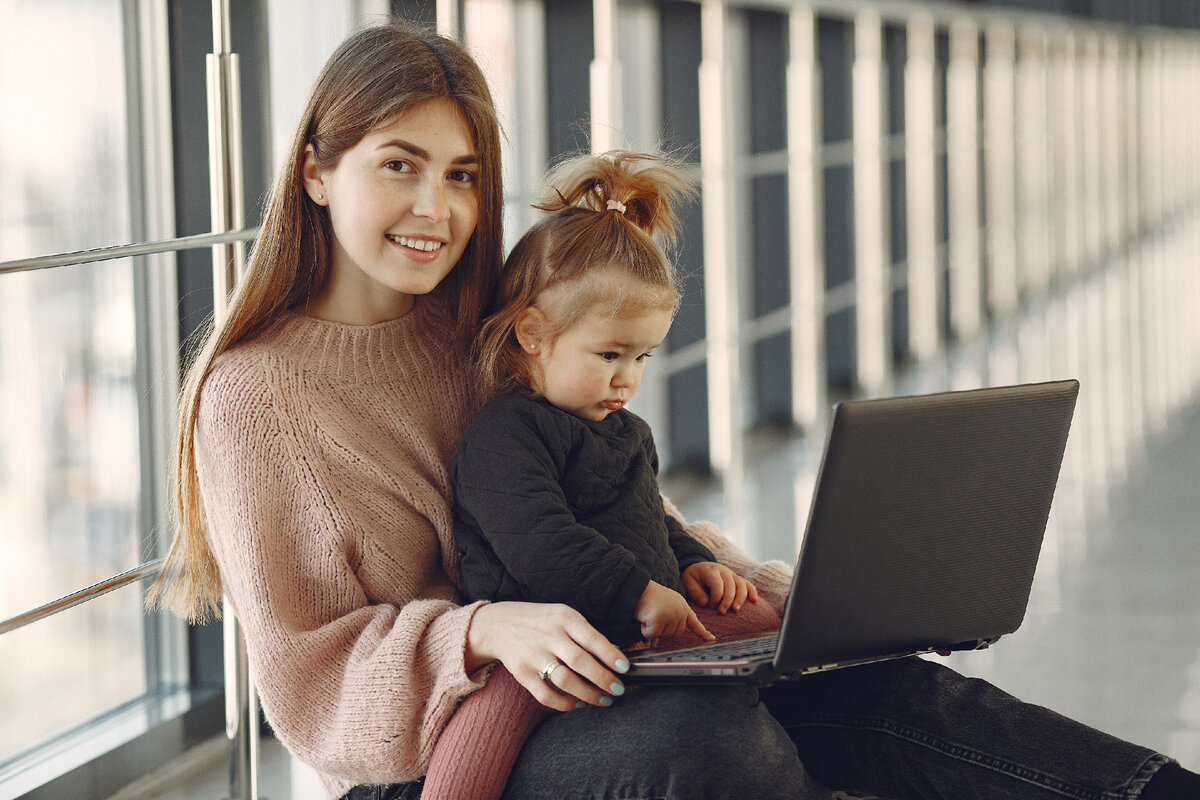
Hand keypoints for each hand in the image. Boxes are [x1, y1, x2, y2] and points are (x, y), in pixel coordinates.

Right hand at [465, 601, 628, 711]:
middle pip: (580, 662)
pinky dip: (565, 704)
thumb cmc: (540, 620)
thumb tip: (613, 655)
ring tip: (603, 699)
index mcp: (563, 618)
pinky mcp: (522, 673)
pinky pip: (546, 695)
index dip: (610, 655)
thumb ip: (584, 633)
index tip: (625, 668)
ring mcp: (534, 655)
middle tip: (618, 690)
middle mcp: (549, 635)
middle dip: (603, 679)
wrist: (498, 624)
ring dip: (588, 694)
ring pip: (565, 681)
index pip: (592, 638)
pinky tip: (577, 703)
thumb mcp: (562, 615)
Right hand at [635, 581, 713, 642]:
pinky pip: (652, 634)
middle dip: (663, 629)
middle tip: (654, 616)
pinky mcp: (660, 619)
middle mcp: (680, 610)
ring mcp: (671, 615)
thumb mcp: (666, 604)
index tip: (711, 639)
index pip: (694, 622)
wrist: (637, 586)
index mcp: (682, 606)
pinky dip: (645, 630)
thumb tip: (667, 636)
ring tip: (648, 614)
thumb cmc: (648, 596)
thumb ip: (671, 617)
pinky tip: (644, 618)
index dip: (702, 632)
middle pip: (675, 633)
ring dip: (652, 629)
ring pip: (663, 635)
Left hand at [681, 561, 758, 613]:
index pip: (717, 584)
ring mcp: (732, 574)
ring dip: (740, 598)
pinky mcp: (737, 579)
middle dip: (728, 600)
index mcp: (710, 570)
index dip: (716, 597)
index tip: (711, 606)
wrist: (698, 568)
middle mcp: (723, 571)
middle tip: (722, 612)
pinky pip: (748, 584)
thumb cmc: (693, 579)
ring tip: (736, 610)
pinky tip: (754, 601)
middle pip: (731, 584)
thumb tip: (706, 603)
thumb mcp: (688, 583)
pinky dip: (752, 592)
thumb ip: (696, 593)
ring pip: (741, 584)